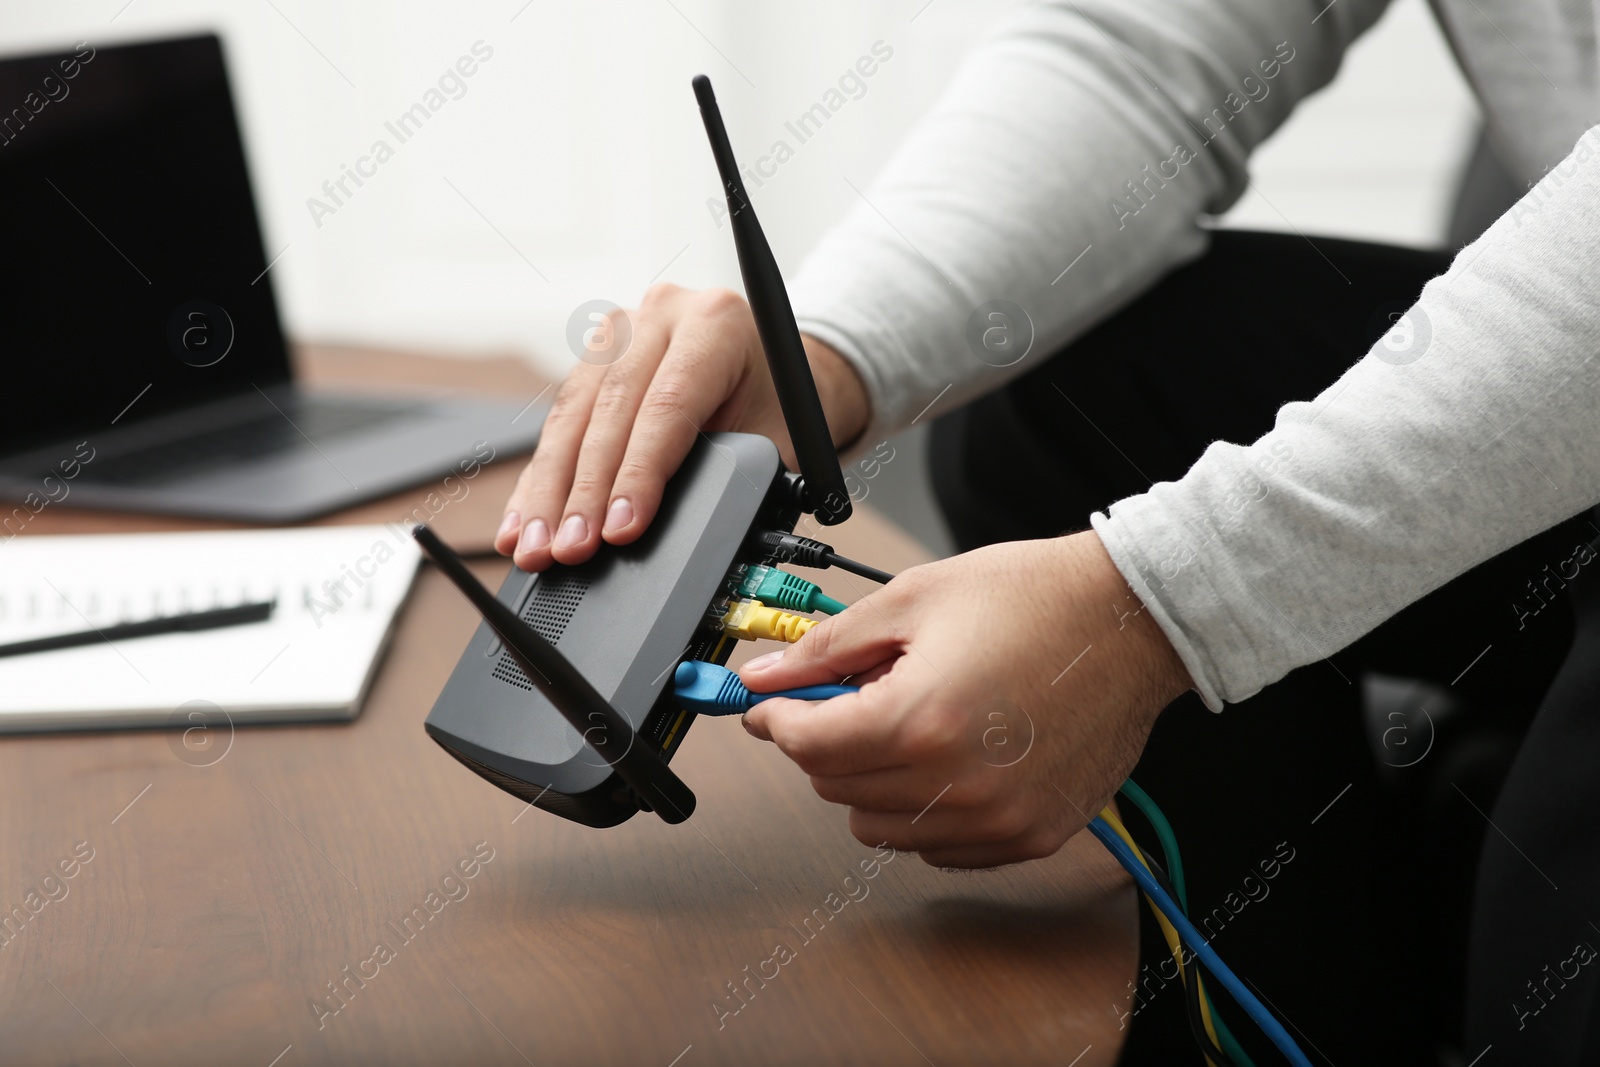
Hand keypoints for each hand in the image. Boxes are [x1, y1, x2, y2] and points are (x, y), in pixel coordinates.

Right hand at [495, 285, 869, 571]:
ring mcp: (620, 332)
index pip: (667, 405)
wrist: (776, 371)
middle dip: (584, 492)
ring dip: (549, 490)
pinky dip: (541, 478)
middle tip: (570, 549)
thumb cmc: (783, 407)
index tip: (621, 531)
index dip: (638, 474)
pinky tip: (522, 520)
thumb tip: (677, 538)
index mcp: (716, 323)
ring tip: (536, 547)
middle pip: (609, 410)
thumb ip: (730, 479)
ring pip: (572, 415)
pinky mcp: (593, 359)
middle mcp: (661, 315)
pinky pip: (560, 421)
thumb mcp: (776, 441)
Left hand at [740, 531, 1192, 868]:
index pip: (807, 745)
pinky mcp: (1029, 835)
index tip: (773, 702)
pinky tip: (945, 757)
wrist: (1130, 620)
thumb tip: (764, 675)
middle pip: (835, 788)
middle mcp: (957, 784)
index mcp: (921, 720)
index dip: (778, 717)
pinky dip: (923, 810)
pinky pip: (938, 847)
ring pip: (878, 828)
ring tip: (908, 722)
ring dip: (870, 781)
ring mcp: (996, 819)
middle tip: (849, 696)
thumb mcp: (911, 600)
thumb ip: (827, 647)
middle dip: (825, 740)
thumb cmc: (1032, 598)